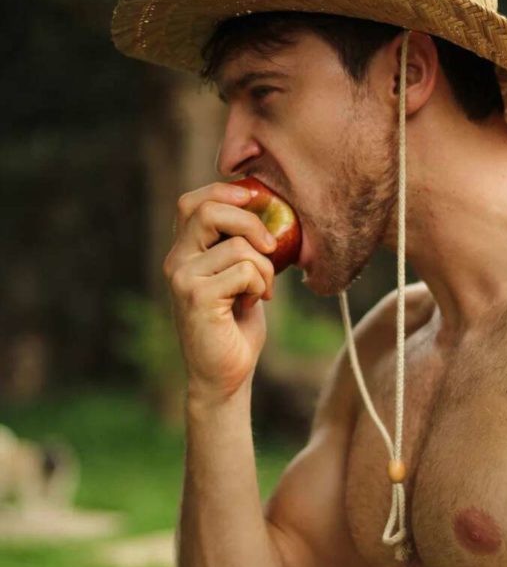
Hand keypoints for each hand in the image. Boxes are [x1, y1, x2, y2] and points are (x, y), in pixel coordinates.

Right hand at [163, 182, 277, 401]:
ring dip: (265, 267)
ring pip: (238, 245)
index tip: (254, 200)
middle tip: (270, 246)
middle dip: (251, 223)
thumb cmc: (236, 326)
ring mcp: (182, 278)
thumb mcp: (239, 276)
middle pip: (209, 210)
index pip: (192, 202)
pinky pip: (244, 270)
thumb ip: (240, 246)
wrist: (225, 375)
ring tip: (261, 289)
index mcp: (183, 252)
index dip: (223, 191)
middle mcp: (176, 261)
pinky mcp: (196, 296)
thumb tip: (266, 209)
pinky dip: (260, 284)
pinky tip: (253, 303)